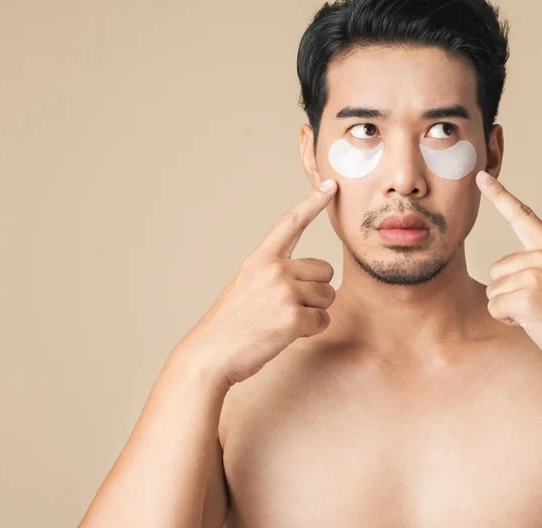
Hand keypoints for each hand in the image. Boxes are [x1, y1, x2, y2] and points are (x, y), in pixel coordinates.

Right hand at [174, 178, 338, 387]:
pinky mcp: (293, 316)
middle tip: (286, 309)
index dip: (312, 203)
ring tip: (281, 322)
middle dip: (315, 292)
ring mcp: (284, 291)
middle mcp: (274, 269)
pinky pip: (323, 320)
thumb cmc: (230, 325)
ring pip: (327, 297)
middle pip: (324, 271)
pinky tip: (284, 335)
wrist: (210, 355)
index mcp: (260, 258)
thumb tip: (315, 276)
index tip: (331, 185)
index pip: (290, 223)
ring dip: (313, 313)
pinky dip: (310, 331)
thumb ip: (274, 273)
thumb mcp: (246, 285)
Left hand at [476, 170, 541, 378]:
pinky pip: (495, 306)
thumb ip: (536, 269)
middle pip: (496, 270)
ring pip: (493, 290)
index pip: (523, 216)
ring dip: (509, 308)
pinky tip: (534, 323)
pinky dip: (508, 320)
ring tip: (540, 315)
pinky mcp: (525, 294)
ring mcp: (535, 272)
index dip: (499, 195)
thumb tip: (499, 277)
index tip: (481, 177)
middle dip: (509, 292)